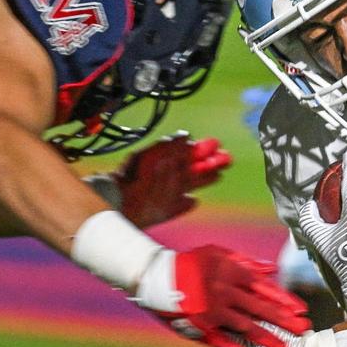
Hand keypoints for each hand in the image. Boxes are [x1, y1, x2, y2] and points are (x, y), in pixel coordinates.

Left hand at [114, 132, 231, 227]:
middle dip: (210, 163)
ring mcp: (168, 193)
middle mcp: (168, 176)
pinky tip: (193, 200)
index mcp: (164, 160)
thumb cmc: (133, 175)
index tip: (216, 145)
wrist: (118, 200)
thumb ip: (169, 146)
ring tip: (219, 174)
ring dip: (205, 179)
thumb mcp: (152, 155)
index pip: (188, 153)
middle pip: (193, 168)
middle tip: (227, 158)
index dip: (202, 149)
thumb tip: (186, 136)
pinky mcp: (166, 210)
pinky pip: (180, 206)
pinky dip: (187, 204)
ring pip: (191, 184)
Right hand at [134, 245, 310, 346]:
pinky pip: (223, 341)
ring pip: (246, 326)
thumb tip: (271, 269)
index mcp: (230, 272)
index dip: (283, 299)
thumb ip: (245, 262)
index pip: (264, 288)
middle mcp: (225, 291)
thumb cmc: (189, 263)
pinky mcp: (201, 326)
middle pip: (260, 307)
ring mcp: (214, 310)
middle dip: (284, 320)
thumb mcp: (217, 254)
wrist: (157, 276)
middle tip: (303, 329)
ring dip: (267, 338)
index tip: (301, 309)